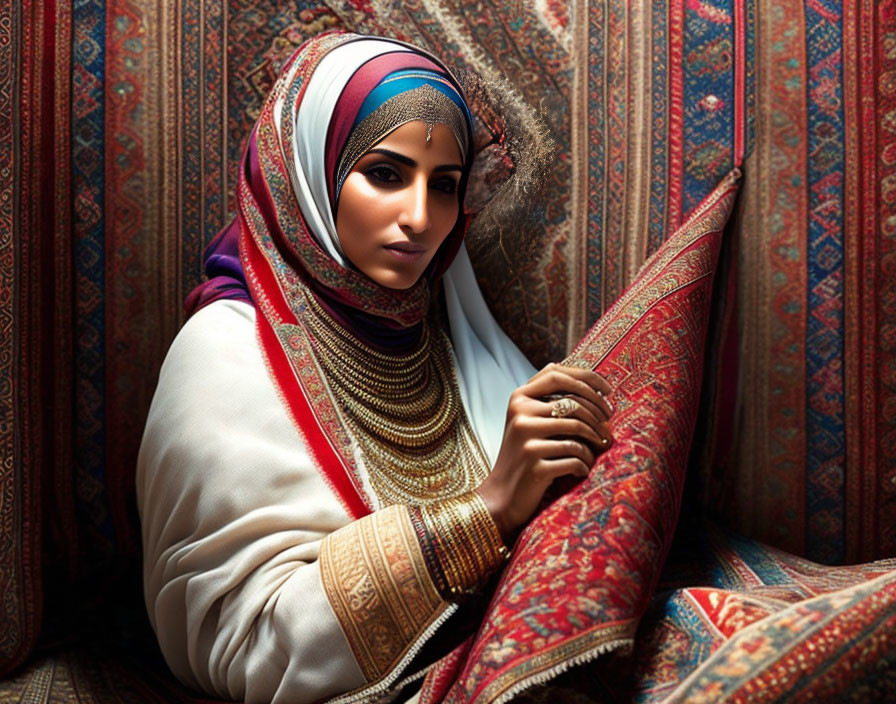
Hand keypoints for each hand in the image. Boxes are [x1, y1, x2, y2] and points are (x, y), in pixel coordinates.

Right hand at [476, 363, 613, 540]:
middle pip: (573, 403)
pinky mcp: (535, 465)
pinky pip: (575, 458)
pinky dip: (584, 465)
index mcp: (518, 398)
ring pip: (577, 430)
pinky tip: (581, 471)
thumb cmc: (524, 454)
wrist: (502, 495)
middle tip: (608, 427)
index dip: (587, 378)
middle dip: (598, 414)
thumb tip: (579, 373)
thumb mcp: (528, 420)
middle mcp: (519, 414)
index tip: (608, 390)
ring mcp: (526, 440)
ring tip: (595, 451)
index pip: (557, 374)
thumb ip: (546, 398)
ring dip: (594, 442)